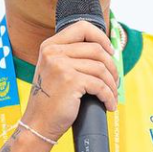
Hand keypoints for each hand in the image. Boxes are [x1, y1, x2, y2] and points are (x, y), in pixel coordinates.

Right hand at [21, 21, 118, 142]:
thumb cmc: (51, 100)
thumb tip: (105, 51)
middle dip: (111, 67)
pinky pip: (100, 85)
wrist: (38, 124)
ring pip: (101, 68)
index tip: (110, 51)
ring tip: (112, 95)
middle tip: (114, 81)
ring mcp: (61, 66)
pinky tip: (108, 104)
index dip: (101, 37)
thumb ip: (70, 56)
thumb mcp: (54, 70)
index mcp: (50, 46)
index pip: (82, 27)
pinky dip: (108, 96)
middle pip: (96, 49)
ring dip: (111, 84)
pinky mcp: (71, 81)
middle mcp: (53, 52)